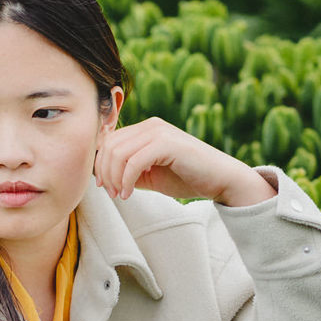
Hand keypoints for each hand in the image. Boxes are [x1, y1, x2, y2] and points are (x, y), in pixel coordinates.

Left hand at [94, 117, 275, 206]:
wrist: (220, 179)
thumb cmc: (187, 178)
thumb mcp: (150, 174)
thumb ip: (129, 170)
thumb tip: (103, 176)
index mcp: (146, 129)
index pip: (109, 141)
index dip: (101, 165)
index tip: (106, 188)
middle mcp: (151, 125)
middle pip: (110, 146)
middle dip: (105, 173)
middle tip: (113, 194)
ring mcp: (159, 131)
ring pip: (119, 153)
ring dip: (115, 178)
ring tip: (122, 195)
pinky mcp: (167, 143)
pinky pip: (134, 161)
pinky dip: (127, 180)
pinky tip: (130, 194)